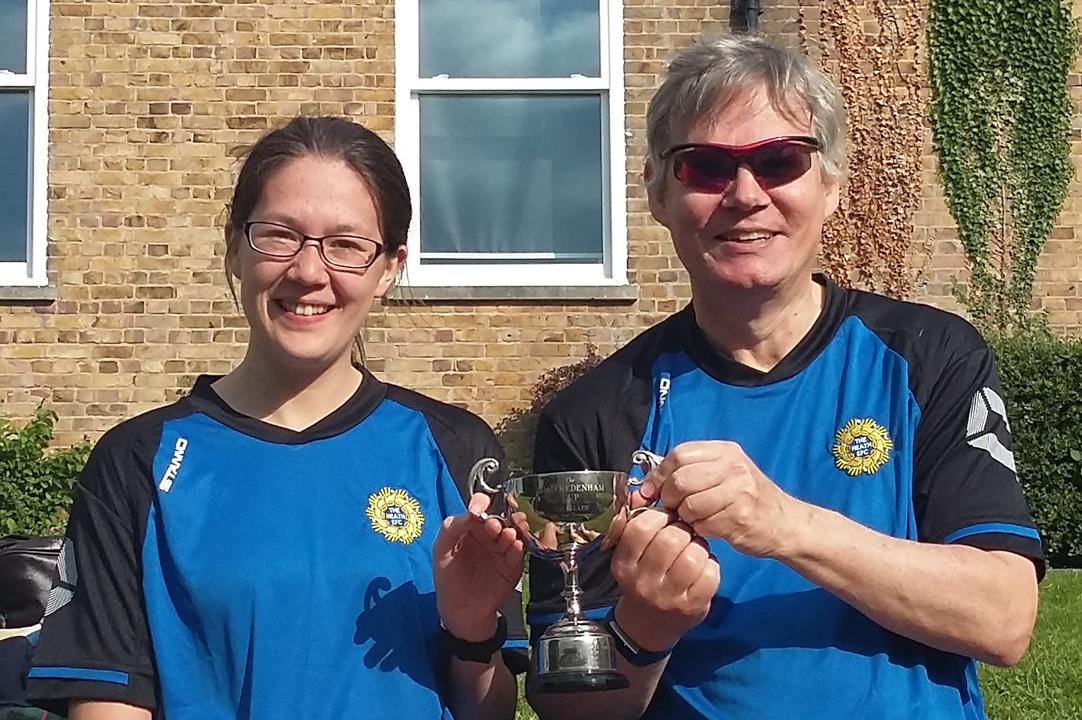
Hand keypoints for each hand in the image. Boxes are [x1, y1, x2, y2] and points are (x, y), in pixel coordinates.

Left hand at [434, 493, 523, 641]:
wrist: (460, 610)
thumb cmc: (448, 578)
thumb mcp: (441, 551)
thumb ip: (451, 528)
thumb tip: (471, 513)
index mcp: (472, 527)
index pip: (480, 506)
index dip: (481, 503)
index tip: (478, 509)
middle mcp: (490, 534)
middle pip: (500, 517)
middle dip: (499, 518)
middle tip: (494, 526)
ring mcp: (503, 549)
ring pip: (513, 532)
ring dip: (513, 529)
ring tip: (508, 534)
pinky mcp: (513, 565)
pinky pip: (519, 553)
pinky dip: (519, 548)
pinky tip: (515, 547)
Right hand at [610, 507, 719, 651]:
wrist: (648, 625)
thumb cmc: (642, 581)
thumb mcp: (628, 557)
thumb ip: (632, 529)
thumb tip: (640, 495)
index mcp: (624, 565)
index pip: (641, 527)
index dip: (659, 515)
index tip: (666, 518)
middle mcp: (643, 582)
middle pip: (671, 539)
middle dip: (682, 529)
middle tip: (684, 533)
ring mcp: (669, 597)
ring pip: (693, 555)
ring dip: (699, 546)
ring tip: (694, 549)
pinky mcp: (692, 606)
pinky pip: (711, 573)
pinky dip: (712, 564)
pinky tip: (704, 566)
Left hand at [642, 441, 803, 557]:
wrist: (785, 522)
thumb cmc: (745, 498)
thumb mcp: (721, 474)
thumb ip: (686, 473)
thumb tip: (640, 489)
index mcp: (725, 451)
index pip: (679, 455)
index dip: (658, 475)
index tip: (649, 491)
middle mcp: (734, 467)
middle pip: (681, 480)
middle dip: (669, 498)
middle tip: (674, 508)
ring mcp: (740, 491)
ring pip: (690, 505)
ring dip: (685, 517)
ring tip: (695, 518)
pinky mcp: (742, 517)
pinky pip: (704, 525)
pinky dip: (700, 530)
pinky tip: (709, 527)